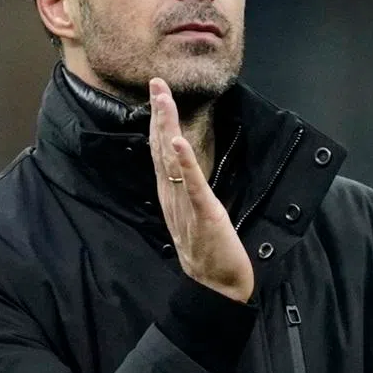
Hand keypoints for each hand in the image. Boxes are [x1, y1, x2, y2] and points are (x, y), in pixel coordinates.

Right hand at [148, 78, 253, 301]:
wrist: (217, 288)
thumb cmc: (211, 253)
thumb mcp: (195, 216)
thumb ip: (188, 193)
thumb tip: (186, 171)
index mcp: (172, 196)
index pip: (161, 151)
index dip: (158, 121)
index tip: (157, 94)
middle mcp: (172, 197)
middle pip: (160, 148)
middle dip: (159, 114)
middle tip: (156, 84)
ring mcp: (186, 205)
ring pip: (171, 160)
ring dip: (166, 127)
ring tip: (162, 100)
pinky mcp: (205, 214)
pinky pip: (193, 185)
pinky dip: (184, 162)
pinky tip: (176, 141)